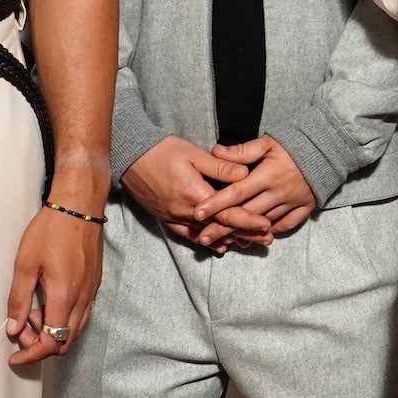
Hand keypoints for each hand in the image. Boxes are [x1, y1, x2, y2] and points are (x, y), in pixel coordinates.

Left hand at [5, 206, 102, 365]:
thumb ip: (18, 299)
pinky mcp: (94, 283)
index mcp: (64, 296)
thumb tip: (13, 328)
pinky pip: (81, 314)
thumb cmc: (50, 231)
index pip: (52, 342)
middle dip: (41, 344)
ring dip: (52, 331)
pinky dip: (63, 318)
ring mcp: (91, 291)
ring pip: (75, 329)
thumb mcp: (25, 264)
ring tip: (31, 312)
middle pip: (65, 341)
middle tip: (20, 329)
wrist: (79, 207)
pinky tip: (47, 301)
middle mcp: (82, 298)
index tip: (15, 357)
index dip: (32, 355)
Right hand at [122, 135, 267, 250]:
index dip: (249, 221)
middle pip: (220, 228)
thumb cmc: (163, 151)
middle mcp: (185, 211)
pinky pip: (187, 235)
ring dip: (228, 239)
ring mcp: (173, 217)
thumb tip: (246, 173)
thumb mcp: (194, 154)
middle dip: (245, 235)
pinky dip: (204, 241)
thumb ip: (221, 167)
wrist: (130, 156)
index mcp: (195, 195)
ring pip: (205, 234)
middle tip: (266, 241)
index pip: (228, 213)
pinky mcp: (165, 218)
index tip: (267, 226)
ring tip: (248, 244)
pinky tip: (217, 246)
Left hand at [196, 137, 318, 240]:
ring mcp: (293, 203)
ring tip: (224, 242)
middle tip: (203, 236)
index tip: (198, 214)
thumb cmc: (294, 144)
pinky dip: (270, 231)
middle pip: (246, 214)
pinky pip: (285, 225)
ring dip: (243, 232)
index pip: (236, 192)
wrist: (328, 148)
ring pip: (263, 222)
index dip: (216, 203)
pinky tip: (256, 235)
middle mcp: (279, 192)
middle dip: (224, 227)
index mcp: (268, 175)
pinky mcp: (305, 208)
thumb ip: (242, 150)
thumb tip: (215, 152)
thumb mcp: (268, 142)